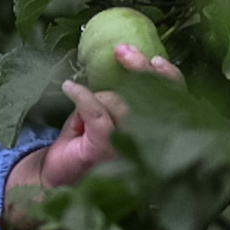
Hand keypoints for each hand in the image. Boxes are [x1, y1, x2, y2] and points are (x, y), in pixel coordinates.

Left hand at [6, 43, 182, 189]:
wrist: (55, 177)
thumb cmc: (81, 144)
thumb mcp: (102, 114)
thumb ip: (115, 96)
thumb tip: (119, 69)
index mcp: (152, 131)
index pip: (174, 101)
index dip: (169, 77)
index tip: (155, 60)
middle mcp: (146, 142)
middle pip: (155, 98)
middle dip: (140, 69)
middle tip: (122, 51)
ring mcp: (128, 147)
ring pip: (122, 103)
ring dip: (101, 95)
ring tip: (81, 98)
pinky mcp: (104, 148)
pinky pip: (97, 112)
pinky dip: (83, 96)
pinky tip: (70, 88)